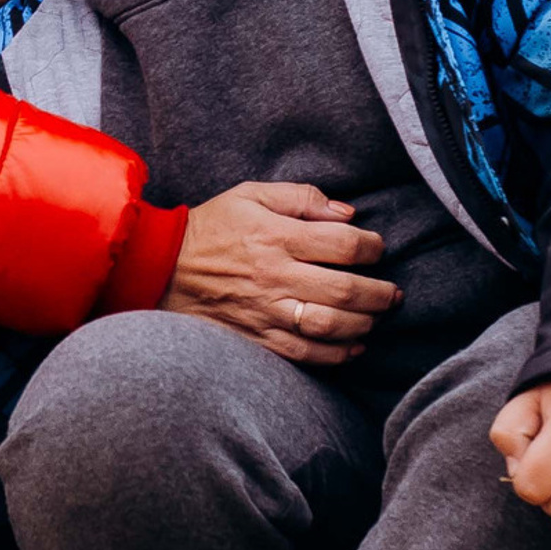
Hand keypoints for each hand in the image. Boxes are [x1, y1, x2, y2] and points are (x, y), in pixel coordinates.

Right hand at [160, 183, 399, 365]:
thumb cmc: (210, 227)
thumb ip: (301, 197)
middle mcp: (275, 277)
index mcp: (276, 236)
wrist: (158, 267)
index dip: (373, 247)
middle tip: (393, 293)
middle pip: (347, 290)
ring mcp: (266, 312)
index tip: (377, 248)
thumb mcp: (251, 194)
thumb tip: (347, 214)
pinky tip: (353, 345)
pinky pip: (306, 355)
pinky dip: (337, 354)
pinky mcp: (257, 338)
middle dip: (381, 293)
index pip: (344, 245)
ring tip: (375, 317)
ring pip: (332, 326)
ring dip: (365, 324)